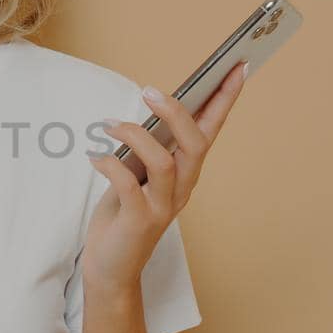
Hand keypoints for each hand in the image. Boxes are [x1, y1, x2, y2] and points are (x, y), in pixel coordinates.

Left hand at [81, 63, 247, 296]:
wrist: (112, 267)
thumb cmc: (124, 214)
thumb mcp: (138, 174)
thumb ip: (147, 147)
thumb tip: (148, 107)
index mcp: (187, 172)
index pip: (213, 129)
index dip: (226, 98)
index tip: (238, 65)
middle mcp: (182, 189)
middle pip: (195, 144)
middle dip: (177, 113)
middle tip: (149, 91)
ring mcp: (163, 207)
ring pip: (165, 163)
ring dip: (136, 137)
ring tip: (109, 126)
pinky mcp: (140, 221)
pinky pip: (127, 186)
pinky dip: (109, 165)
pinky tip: (94, 157)